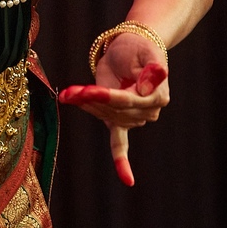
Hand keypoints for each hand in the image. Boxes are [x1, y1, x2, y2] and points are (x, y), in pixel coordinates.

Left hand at [58, 33, 168, 185]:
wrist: (133, 48)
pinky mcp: (120, 118)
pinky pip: (122, 142)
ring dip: (88, 106)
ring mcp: (135, 117)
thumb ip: (152, 67)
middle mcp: (148, 111)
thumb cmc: (139, 48)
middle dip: (90, 100)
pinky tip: (127, 179)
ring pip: (107, 117)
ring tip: (69, 93)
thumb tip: (151, 83)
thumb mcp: (146, 51)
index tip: (86, 90)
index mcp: (157, 95)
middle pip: (114, 111)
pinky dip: (122, 160)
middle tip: (68, 91)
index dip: (106, 96)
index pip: (127, 100)